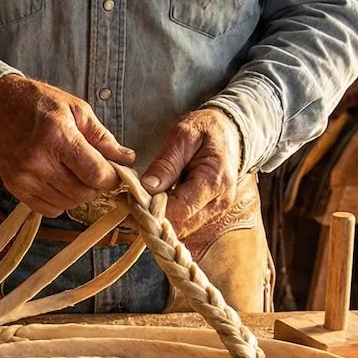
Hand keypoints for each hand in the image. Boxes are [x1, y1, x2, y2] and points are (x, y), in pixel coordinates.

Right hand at [0, 75, 135, 216]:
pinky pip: (49, 209)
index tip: (114, 173)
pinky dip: (61, 201)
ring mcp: (24, 177)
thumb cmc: (39, 103)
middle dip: (96, 185)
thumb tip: (126, 159)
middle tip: (95, 171)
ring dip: (79, 193)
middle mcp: (39, 160)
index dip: (111, 178)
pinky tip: (59, 183)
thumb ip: (103, 137)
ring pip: (68, 203)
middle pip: (83, 193)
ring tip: (76, 174)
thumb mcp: (77, 109)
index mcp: (58, 136)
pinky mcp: (15, 187)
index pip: (94, 173)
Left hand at [141, 108, 243, 236]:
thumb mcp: (183, 136)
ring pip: (183, 228)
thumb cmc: (206, 129)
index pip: (181, 209)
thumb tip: (148, 188)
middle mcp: (219, 201)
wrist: (229, 131)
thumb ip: (167, 163)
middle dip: (152, 218)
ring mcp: (217, 209)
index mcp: (214, 181)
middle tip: (128, 203)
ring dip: (158, 221)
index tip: (132, 199)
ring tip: (137, 203)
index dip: (154, 209)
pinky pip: (187, 223)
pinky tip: (152, 205)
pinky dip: (168, 218)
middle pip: (181, 224)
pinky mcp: (211, 212)